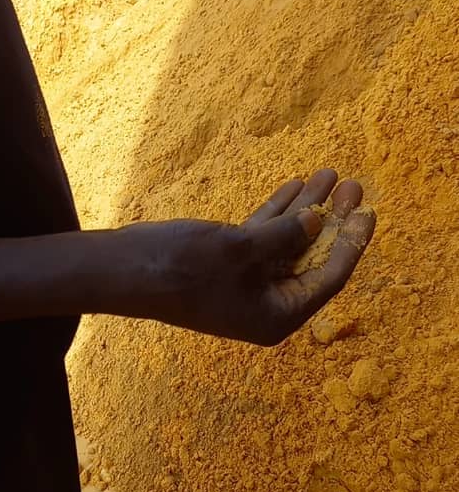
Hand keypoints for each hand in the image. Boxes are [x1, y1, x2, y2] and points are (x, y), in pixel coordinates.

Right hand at [118, 168, 374, 344]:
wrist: (123, 270)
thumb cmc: (180, 267)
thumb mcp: (239, 248)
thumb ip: (284, 235)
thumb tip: (316, 221)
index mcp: (277, 317)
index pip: (329, 278)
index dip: (351, 242)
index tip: (369, 210)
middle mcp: (267, 305)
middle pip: (313, 257)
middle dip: (333, 219)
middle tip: (352, 184)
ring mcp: (248, 285)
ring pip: (290, 243)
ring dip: (308, 209)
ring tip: (329, 173)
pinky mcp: (230, 265)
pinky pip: (265, 238)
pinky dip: (280, 213)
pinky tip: (295, 186)